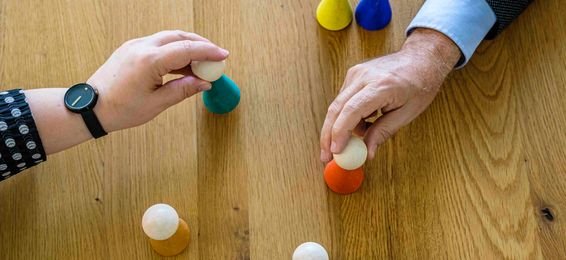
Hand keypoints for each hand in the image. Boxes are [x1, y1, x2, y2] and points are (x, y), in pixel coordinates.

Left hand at [88, 30, 228, 131]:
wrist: (90, 108)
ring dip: (187, 47)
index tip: (223, 55)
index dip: (208, 52)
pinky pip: (158, 43)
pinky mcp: (131, 49)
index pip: (186, 49)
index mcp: (149, 61)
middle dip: (201, 44)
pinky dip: (174, 50)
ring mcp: (134, 46)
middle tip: (216, 57)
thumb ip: (183, 90)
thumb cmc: (119, 109)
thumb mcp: (157, 103)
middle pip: (179, 37)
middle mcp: (141, 47)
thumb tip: (204, 83)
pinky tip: (182, 65)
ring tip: (201, 65)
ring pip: (168, 38)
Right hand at [320, 28, 460, 161]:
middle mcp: (364, 76)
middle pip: (337, 108)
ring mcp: (356, 73)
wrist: (420, 58)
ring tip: (360, 136)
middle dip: (328, 135)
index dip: (340, 132)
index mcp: (382, 85)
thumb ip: (384, 132)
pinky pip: (343, 100)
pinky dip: (347, 116)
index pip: (352, 110)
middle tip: (326, 157)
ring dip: (341, 127)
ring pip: (337, 106)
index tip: (335, 151)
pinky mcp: (352, 74)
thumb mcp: (407, 113)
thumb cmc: (420, 85)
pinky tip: (363, 121)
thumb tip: (368, 153)